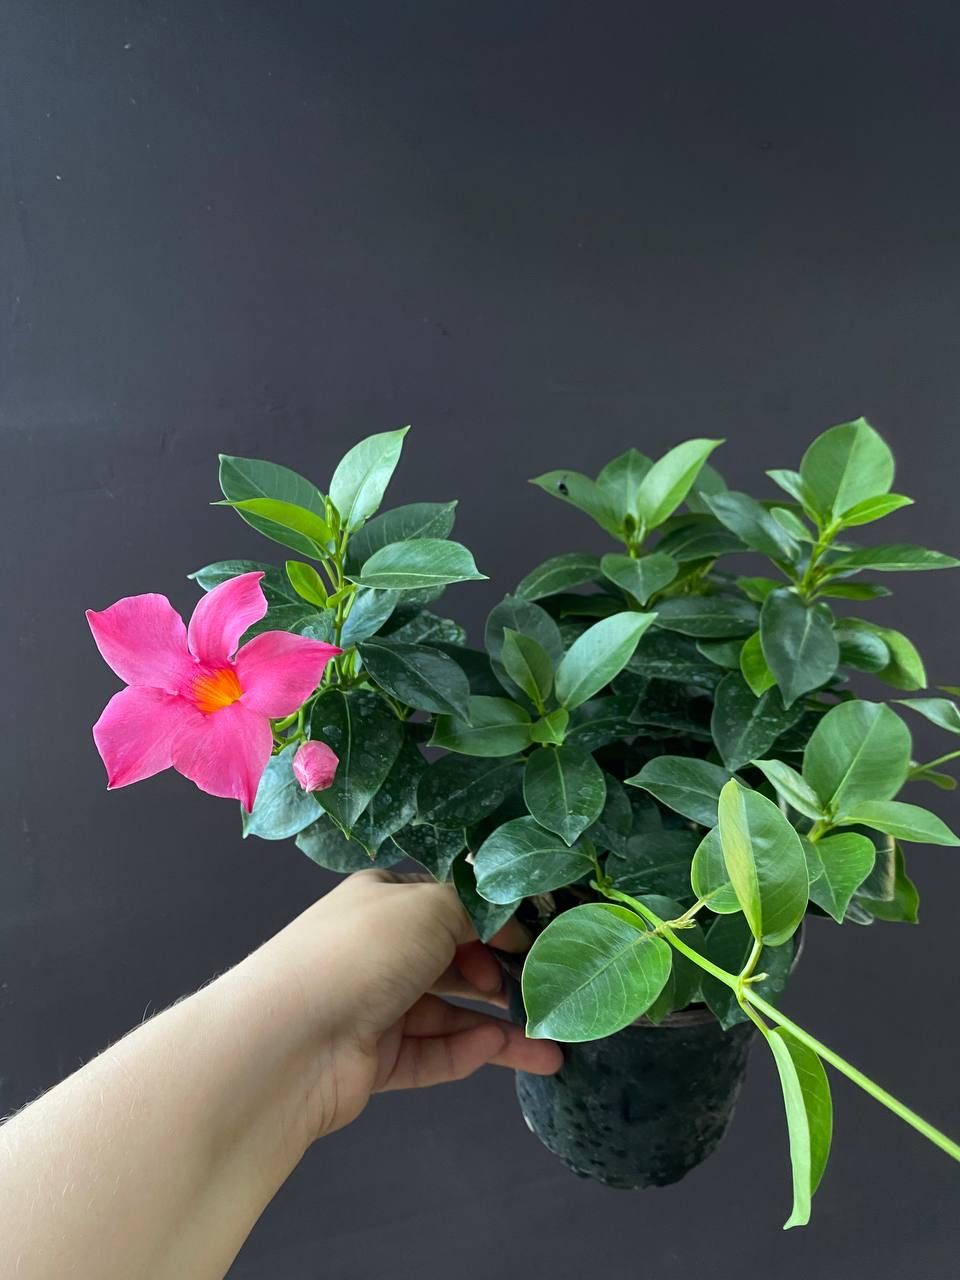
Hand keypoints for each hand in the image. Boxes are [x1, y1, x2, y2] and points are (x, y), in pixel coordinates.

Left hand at [253, 869, 562, 1140]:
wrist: (286, 1041)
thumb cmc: (361, 952)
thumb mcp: (428, 907)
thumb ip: (473, 910)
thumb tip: (504, 928)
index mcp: (383, 901)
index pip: (448, 904)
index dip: (494, 921)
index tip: (538, 940)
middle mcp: (378, 949)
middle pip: (453, 960)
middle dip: (500, 976)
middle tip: (547, 992)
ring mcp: (375, 1006)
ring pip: (449, 1014)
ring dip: (500, 1027)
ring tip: (550, 1047)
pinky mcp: (375, 1059)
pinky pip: (431, 1053)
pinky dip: (466, 1051)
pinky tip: (502, 1051)